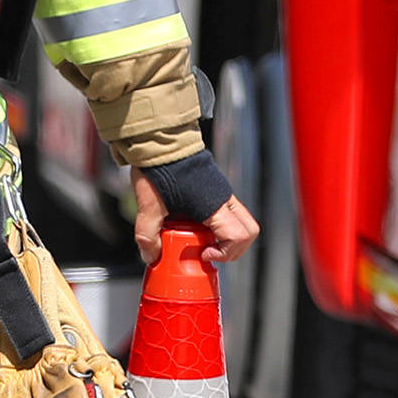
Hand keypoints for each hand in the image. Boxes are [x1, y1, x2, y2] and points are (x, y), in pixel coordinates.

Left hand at [134, 175, 261, 267]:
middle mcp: (224, 199)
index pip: (238, 236)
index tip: (203, 254)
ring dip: (227, 238)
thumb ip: (147, 234)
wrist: (160, 140)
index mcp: (214, 205)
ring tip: (202, 241)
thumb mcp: (148, 204)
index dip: (225, 252)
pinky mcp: (216, 189)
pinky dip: (220, 226)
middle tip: (209, 252)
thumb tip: (151, 256)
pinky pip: (230, 213)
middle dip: (234, 249)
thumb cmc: (159, 167)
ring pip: (242, 222)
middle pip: (250, 231)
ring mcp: (223, 193)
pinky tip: (194, 225)